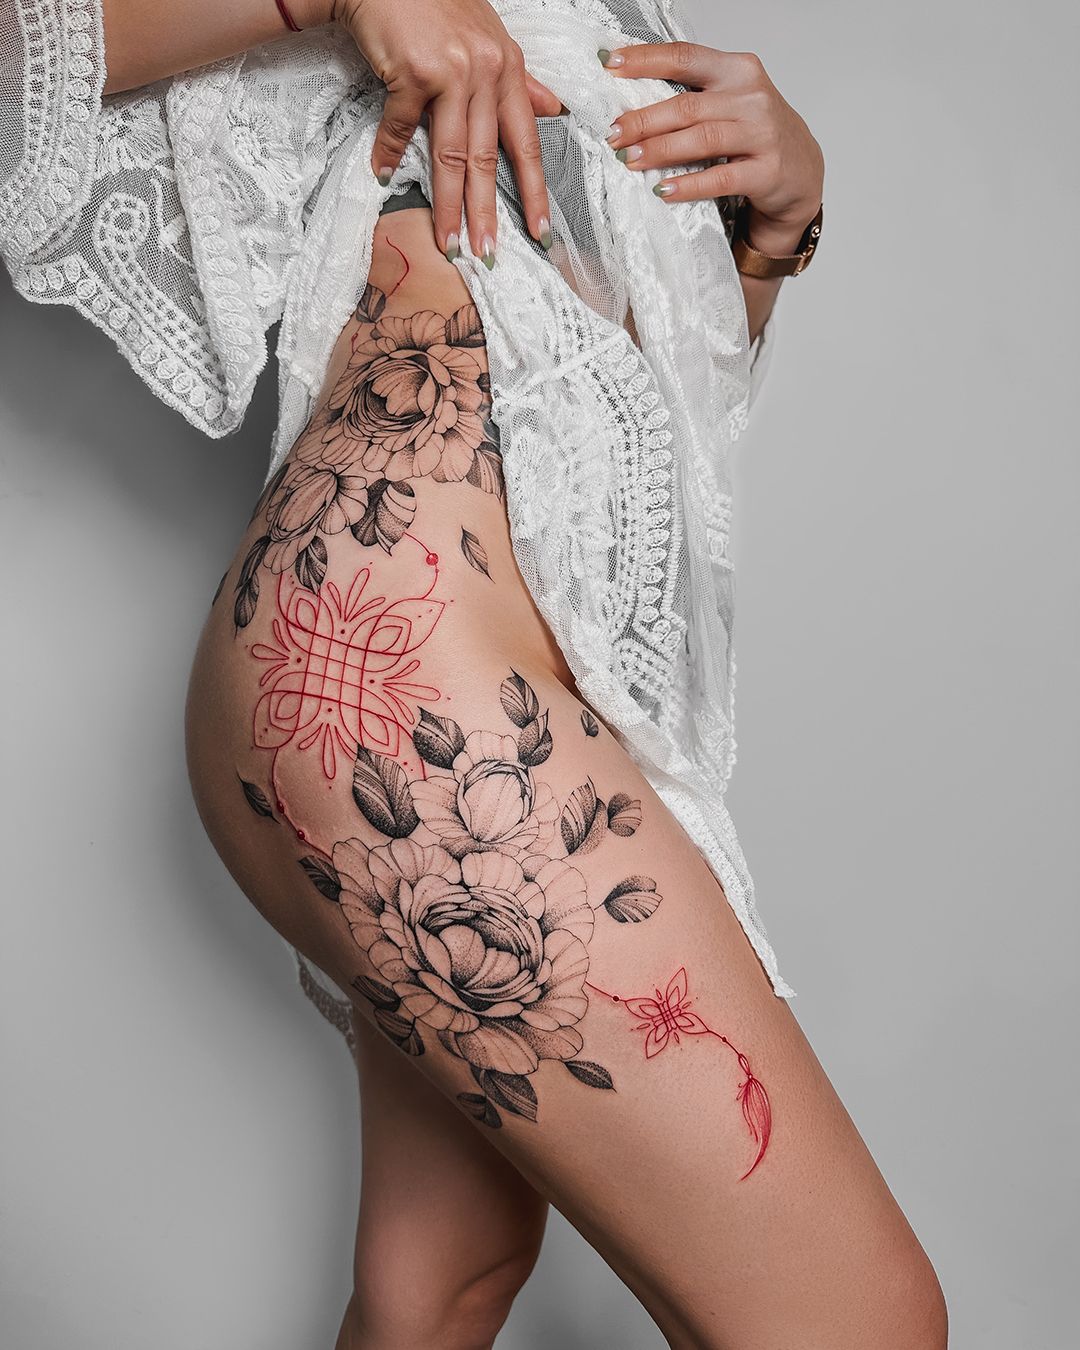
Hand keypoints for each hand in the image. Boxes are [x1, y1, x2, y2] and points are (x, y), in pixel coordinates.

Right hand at [330, 0, 561, 263]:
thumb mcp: (489, 37)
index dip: (534, 190)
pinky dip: (388, 153)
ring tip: (447, 241)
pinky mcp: (414, 71)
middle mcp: (485, 72)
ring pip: (451, 153)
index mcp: (508, 68)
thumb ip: (519, 79)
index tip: (540, 230)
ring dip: (448, 203)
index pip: (527, 141)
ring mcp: (451, 72)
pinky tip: (383, 175)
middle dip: (487, 212)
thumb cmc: (436, 5)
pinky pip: (400, 125)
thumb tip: (553, 109)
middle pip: (487, 158)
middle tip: (487, 254)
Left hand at [600, 43, 823, 252]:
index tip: (611, 65)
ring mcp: (762, 134)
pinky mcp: (767, 171)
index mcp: (737, 70)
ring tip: (630, 159)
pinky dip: (689, 184)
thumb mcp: (730, 101)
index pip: (684, 57)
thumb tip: (631, 103)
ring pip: (702, 138)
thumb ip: (692, 96)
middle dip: (644, 119)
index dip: (645, 60)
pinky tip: (664, 190)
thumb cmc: (755, 135)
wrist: (802, 171)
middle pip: (687, 105)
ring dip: (661, 150)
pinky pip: (721, 178)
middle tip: (613, 133)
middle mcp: (751, 97)